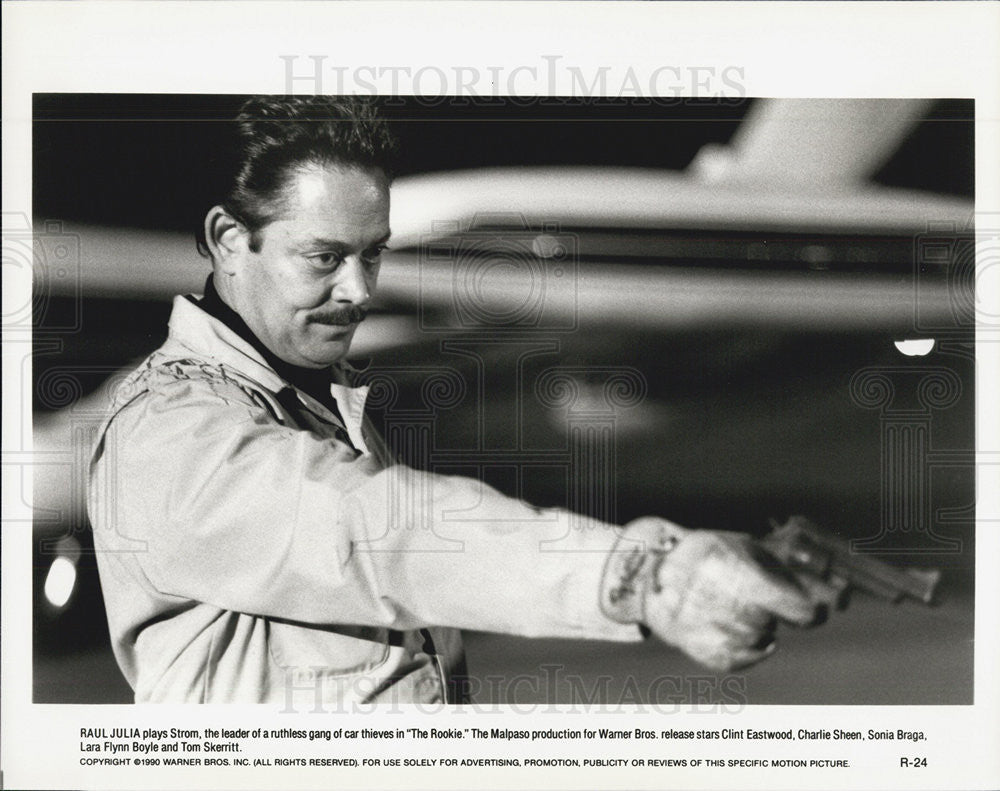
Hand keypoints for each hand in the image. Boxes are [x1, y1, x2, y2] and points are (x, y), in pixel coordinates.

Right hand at [601, 517, 818, 670]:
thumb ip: (786, 569)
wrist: (653, 576)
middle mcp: (725, 606)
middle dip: (771, 612)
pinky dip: (745, 646)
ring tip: (731, 606)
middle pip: (773, 624)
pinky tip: (728, 625)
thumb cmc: (710, 556)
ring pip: (760, 641)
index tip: (812, 607)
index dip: (811, 611)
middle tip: (754, 598)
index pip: (800, 611)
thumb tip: (839, 591)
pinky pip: (743, 659)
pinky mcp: (704, 653)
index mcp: (740, 574)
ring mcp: (712, 634)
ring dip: (756, 627)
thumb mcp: (745, 548)